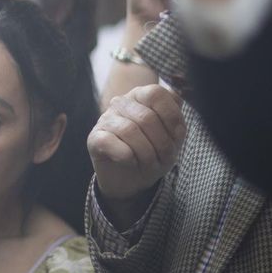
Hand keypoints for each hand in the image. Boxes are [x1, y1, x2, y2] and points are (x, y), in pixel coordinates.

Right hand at [88, 84, 185, 201]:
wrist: (132, 178)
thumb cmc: (153, 152)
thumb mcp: (173, 136)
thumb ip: (176, 120)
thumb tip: (176, 112)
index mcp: (141, 95)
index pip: (156, 93)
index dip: (171, 117)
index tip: (176, 137)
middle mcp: (121, 102)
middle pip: (146, 117)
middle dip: (161, 143)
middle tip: (165, 158)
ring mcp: (106, 119)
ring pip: (129, 130)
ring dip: (146, 153)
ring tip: (151, 163)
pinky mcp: (95, 137)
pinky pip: (110, 142)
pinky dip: (127, 156)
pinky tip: (132, 161)